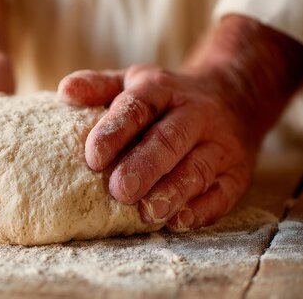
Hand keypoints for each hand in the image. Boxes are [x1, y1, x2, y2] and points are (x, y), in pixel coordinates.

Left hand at [58, 15, 302, 230]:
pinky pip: (223, 192)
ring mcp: (219, 144)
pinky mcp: (236, 172)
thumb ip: (99, 88)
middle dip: (144, 166)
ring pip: (197, 168)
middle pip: (169, 140)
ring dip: (173, 192)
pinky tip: (179, 221)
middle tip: (119, 190)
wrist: (236, 96)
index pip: (137, 107)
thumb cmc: (166, 97)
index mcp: (161, 90)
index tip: (93, 156)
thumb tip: (66, 91)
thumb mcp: (133, 82)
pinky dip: (203, 209)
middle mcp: (195, 114)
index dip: (115, 131)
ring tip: (147, 212)